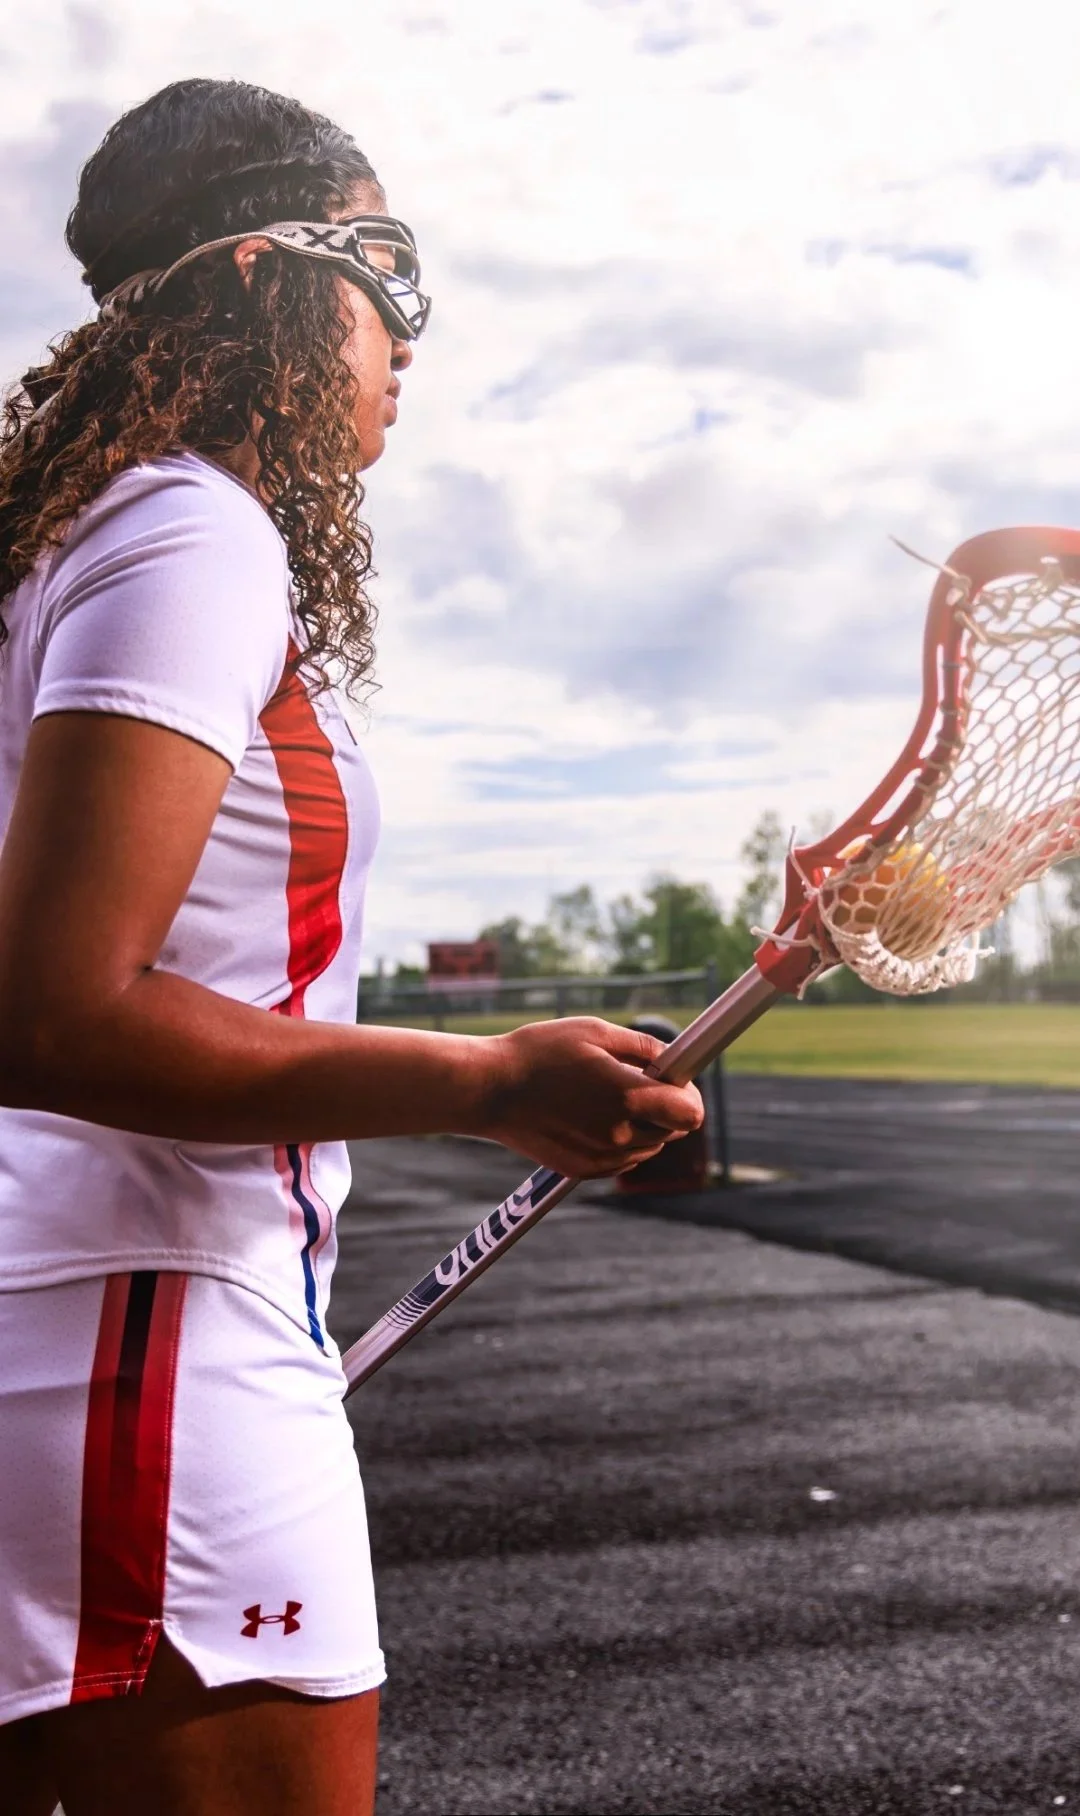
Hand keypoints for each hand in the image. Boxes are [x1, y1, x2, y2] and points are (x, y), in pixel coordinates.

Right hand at [478, 1017, 704, 1178]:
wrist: (489, 1089)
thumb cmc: (538, 1053)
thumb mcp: (594, 1032)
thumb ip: (642, 1048)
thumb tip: (672, 1060)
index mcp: (627, 1096)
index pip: (690, 1113)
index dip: (690, 1096)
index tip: (676, 1082)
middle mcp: (619, 1133)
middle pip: (671, 1131)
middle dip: (663, 1107)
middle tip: (635, 1082)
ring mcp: (601, 1156)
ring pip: (647, 1147)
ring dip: (640, 1125)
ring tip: (603, 1097)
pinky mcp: (583, 1170)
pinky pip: (620, 1159)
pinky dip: (617, 1141)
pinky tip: (589, 1116)